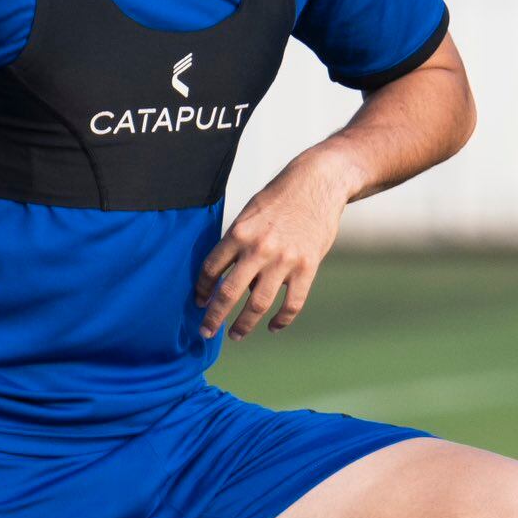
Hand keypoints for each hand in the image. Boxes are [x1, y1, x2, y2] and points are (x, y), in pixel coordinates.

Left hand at [195, 148, 354, 340]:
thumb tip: (232, 281)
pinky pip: (292, 304)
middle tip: (206, 332)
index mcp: (239, 233)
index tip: (199, 302)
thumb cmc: (280, 198)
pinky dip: (281, 320)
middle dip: (214, 318)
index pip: (212, 269)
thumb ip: (238, 246)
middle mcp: (259, 249)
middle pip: (229, 293)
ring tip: (236, 334)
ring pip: (258, 305)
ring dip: (244, 325)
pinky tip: (273, 326)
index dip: (202, 290)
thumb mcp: (250, 214)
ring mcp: (284, 260)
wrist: (318, 182)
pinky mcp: (307, 267)